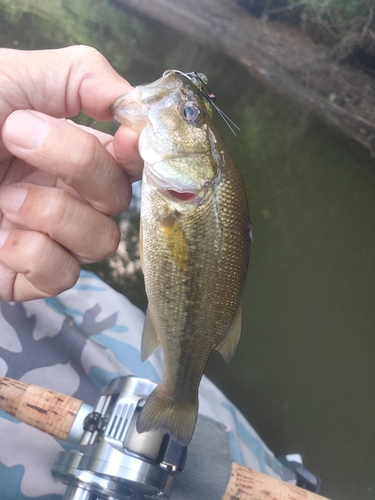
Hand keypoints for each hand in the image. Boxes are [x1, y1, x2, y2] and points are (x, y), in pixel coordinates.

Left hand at [0, 45, 142, 300]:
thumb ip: (80, 76)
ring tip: (4, 197)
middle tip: (18, 137)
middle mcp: (68, 195)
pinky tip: (1, 238)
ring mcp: (50, 237)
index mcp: (70, 150)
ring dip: (55, 214)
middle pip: (120, 200)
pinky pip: (63, 276)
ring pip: (102, 243)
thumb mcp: (11, 75)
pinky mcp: (28, 275)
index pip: (131, 160)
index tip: (126, 138)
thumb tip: (133, 103)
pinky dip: (36, 256)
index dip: (140, 152)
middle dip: (79, 167)